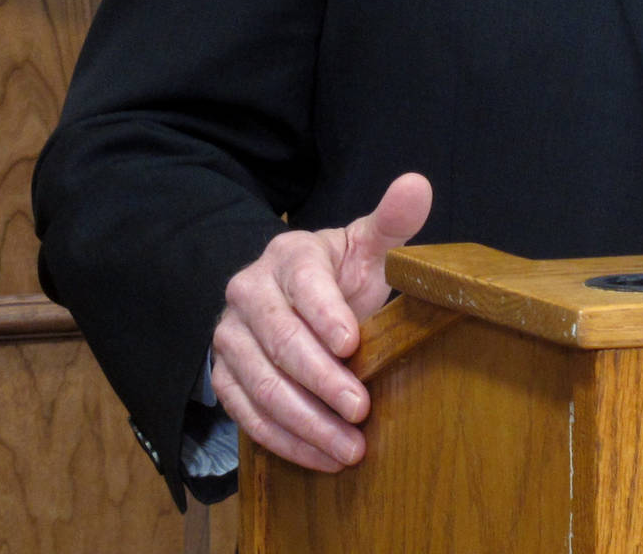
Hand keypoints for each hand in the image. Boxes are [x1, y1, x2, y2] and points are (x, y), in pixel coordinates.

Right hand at [209, 172, 432, 471]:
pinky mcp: (224, 376)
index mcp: (288, 256)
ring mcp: (230, 338)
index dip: (326, 314)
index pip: (304, 285)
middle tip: (361, 409)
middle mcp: (249, 293)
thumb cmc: (340, 275)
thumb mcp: (366, 247)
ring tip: (349, 448)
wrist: (294, 301)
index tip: (352, 344)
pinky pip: (247, 415)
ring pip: (262, 384)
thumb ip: (392, 221)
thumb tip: (418, 184)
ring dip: (306, 422)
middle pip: (281, 342)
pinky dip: (285, 441)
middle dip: (322, 380)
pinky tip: (322, 458)